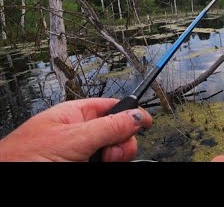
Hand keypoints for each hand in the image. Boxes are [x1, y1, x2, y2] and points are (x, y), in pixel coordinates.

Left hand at [0, 98, 152, 161]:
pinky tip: (99, 166)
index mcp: (76, 115)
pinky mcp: (82, 166)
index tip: (146, 124)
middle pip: (118, 134)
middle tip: (108, 155)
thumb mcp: (72, 139)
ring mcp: (81, 154)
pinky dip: (108, 165)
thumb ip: (108, 127)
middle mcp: (80, 134)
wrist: (6, 179)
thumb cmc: (21, 158)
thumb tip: (137, 116)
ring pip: (114, 154)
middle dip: (120, 145)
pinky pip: (105, 164)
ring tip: (97, 163)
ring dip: (114, 159)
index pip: (113, 108)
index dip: (131, 114)